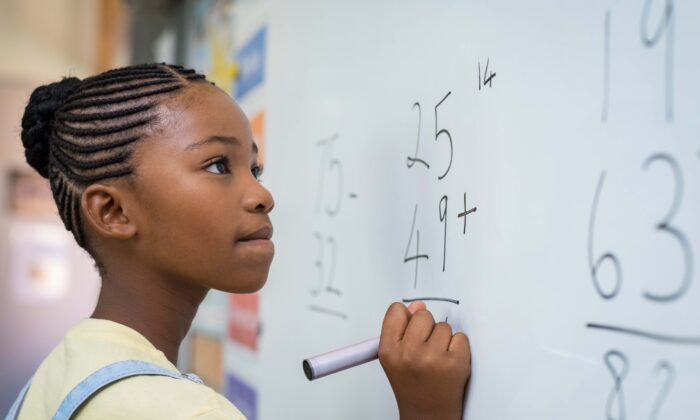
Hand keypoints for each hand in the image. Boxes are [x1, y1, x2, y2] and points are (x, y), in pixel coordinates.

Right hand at [378, 301, 470, 419]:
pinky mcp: (456, 363)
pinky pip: (461, 337)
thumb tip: (417, 305)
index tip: (410, 327)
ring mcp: (433, 358)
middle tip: (425, 348)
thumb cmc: (412, 385)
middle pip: (422, 314)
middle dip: (426, 328)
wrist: (428, 414)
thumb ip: (402, 329)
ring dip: (443, 339)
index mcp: (389, 351)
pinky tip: (449, 362)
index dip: (406, 317)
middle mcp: (409, 353)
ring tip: (437, 359)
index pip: (397, 311)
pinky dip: (458, 347)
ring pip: (443, 326)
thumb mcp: (395, 358)